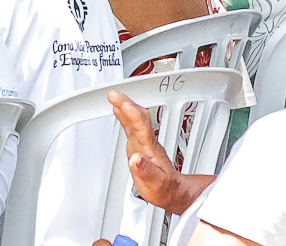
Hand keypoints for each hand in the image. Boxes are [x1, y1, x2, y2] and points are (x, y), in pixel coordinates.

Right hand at [109, 90, 187, 210]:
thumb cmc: (163, 188)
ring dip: (126, 105)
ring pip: (135, 118)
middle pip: (138, 118)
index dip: (132, 115)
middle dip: (127, 104)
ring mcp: (143, 142)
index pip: (141, 127)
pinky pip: (132, 124)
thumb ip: (145, 171)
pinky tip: (119, 110)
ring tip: (114, 96)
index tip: (124, 105)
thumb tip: (135, 159)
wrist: (171, 190)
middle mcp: (146, 142)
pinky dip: (125, 115)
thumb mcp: (155, 184)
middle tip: (114, 94)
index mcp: (149, 150)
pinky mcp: (140, 144)